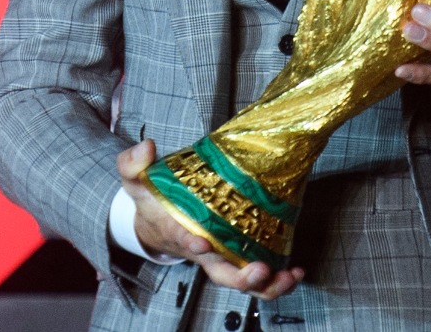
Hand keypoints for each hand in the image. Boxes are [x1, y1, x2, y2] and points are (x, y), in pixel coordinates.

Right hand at [115, 140, 305, 299]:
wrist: (157, 224)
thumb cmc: (153, 203)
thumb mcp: (137, 181)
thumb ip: (134, 164)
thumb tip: (145, 147)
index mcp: (178, 233)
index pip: (184, 240)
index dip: (191, 243)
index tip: (199, 241)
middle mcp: (204, 252)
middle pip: (223, 274)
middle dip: (242, 277)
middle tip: (259, 269)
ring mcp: (223, 258)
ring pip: (245, 281)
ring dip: (268, 284)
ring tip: (289, 274)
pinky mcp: (239, 256)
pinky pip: (259, 277)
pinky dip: (278, 277)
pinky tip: (295, 269)